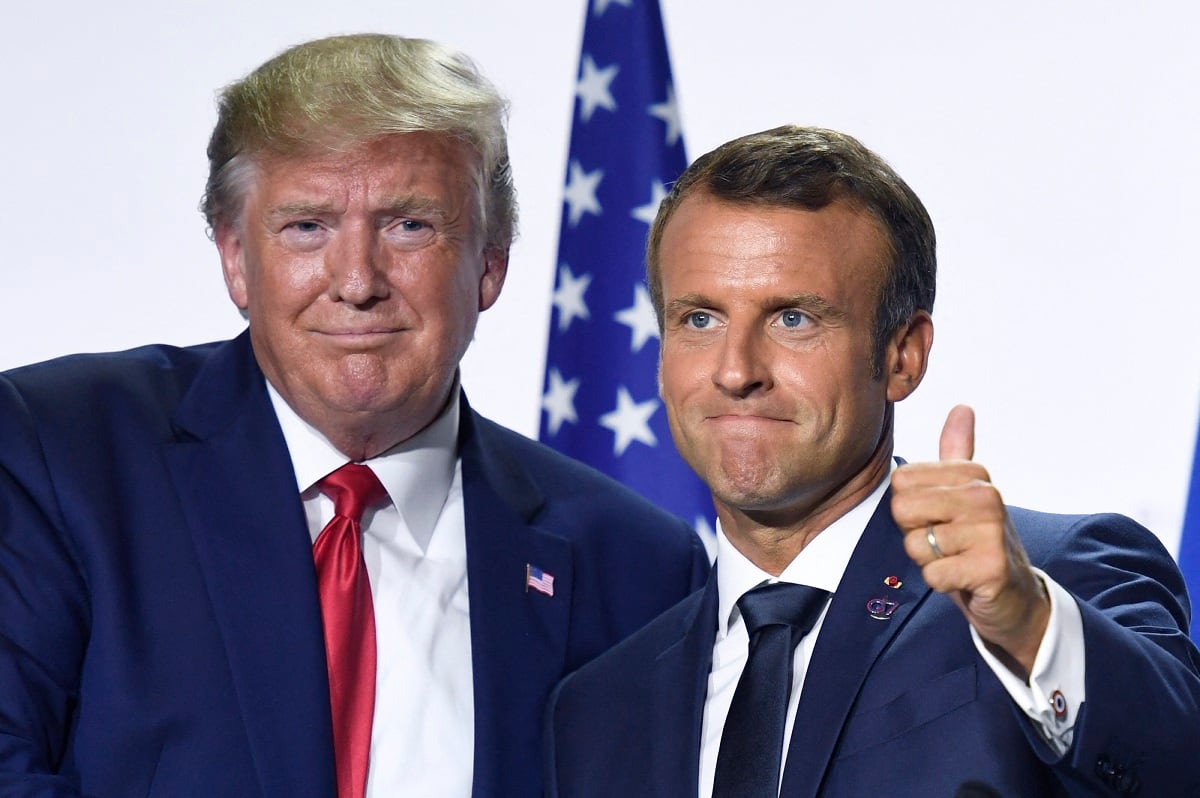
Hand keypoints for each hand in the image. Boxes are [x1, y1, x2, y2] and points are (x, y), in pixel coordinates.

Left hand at [890, 405, 1049, 679]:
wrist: (1013, 595)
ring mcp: (991, 531)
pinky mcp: (991, 568)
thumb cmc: (976, 541)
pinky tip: (965, 579)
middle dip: (915, 534)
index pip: (900, 482)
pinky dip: (942, 583)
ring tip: (959, 560)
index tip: (941, 519)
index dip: (911, 508)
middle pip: (902, 510)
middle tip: (947, 543)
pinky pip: (933, 574)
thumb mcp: (966, 492)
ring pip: (916, 545)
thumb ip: (958, 450)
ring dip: (930, 561)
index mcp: (973, 474)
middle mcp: (985, 495)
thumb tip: (962, 406)